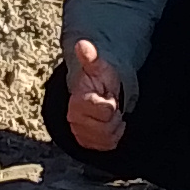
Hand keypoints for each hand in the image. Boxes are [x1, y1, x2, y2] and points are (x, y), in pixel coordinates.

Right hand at [62, 37, 126, 152]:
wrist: (94, 97)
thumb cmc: (97, 82)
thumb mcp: (97, 68)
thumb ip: (91, 58)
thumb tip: (83, 44)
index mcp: (79, 101)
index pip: (104, 109)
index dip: (110, 104)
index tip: (108, 96)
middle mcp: (76, 120)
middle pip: (107, 126)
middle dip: (113, 115)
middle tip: (110, 105)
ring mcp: (81, 134)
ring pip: (108, 137)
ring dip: (114, 125)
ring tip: (109, 114)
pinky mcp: (89, 145)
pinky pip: (108, 145)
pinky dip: (114, 135)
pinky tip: (110, 124)